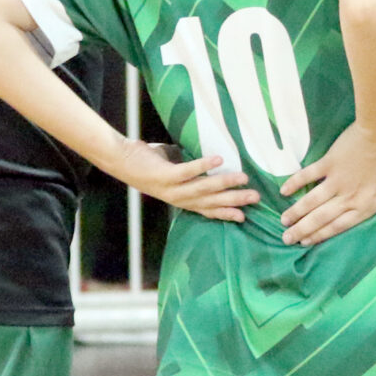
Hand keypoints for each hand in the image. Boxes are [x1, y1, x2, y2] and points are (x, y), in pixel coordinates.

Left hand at [113, 141, 259, 222]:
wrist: (120, 160)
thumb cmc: (148, 162)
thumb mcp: (173, 171)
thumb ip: (191, 171)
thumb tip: (214, 160)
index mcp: (181, 199)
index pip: (208, 210)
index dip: (226, 213)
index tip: (245, 216)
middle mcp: (177, 198)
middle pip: (211, 202)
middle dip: (234, 200)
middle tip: (255, 198)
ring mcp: (171, 188)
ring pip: (202, 189)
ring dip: (224, 184)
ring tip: (244, 178)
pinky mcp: (164, 175)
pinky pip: (187, 171)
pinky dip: (203, 166)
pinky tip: (219, 159)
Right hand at [279, 127, 375, 245]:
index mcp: (368, 204)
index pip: (341, 226)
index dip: (323, 236)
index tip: (308, 243)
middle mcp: (350, 197)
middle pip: (321, 219)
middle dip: (303, 231)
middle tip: (287, 239)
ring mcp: (337, 181)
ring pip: (311, 202)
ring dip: (296, 213)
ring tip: (283, 223)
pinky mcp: (329, 163)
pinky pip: (308, 176)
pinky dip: (295, 184)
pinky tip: (283, 192)